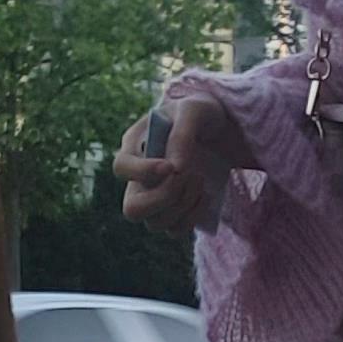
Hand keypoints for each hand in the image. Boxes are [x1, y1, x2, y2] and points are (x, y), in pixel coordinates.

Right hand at [115, 97, 234, 234]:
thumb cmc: (201, 113)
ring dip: (183, 204)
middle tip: (189, 176)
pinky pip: (175, 230)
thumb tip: (176, 170)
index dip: (143, 173)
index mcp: (134, 146)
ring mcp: (155, 198)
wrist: (221, 128)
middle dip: (164, 198)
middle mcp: (138, 178)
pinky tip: (204, 195)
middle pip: (132, 209)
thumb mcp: (195, 111)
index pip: (121, 168)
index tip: (171, 167)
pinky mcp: (174, 212)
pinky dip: (192, 217)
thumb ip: (182, 135)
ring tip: (199, 178)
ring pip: (156, 223)